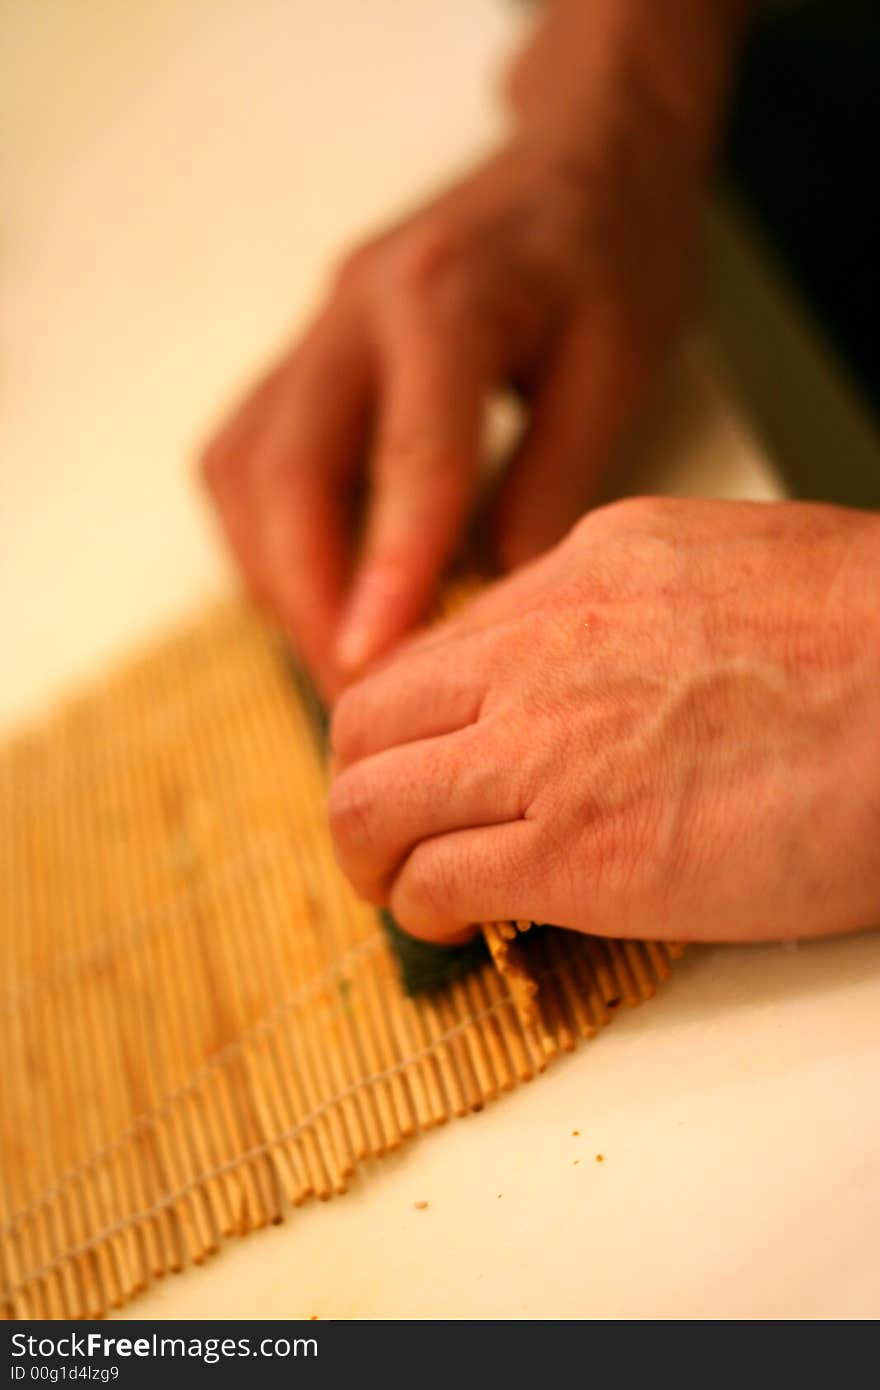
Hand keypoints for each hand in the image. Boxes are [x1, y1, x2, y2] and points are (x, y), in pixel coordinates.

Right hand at [199, 3, 726, 697]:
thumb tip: (493, 608)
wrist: (580, 155)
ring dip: (276, 576)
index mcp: (448, 296)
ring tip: (335, 656)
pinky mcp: (308, 353)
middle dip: (307, 596)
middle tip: (354, 693)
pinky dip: (271, 540)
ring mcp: (319, 327)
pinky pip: (248, 460)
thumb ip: (551, 483)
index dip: (388, 569)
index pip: (407, 454)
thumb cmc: (614, 252)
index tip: (374, 667)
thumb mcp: (616, 366)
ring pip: (243, 470)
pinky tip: (320, 588)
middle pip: (284, 469)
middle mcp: (357, 307)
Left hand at [328, 498, 879, 943]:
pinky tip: (464, 927)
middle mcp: (539, 652)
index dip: (411, 724)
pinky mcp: (578, 852)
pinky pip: (436, 884)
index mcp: (584, 573)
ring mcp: (547, 750)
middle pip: (366, 719)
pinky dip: (427, 914)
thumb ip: (632, 609)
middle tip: (390, 834)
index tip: (426, 767)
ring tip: (405, 891)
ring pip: (368, 804)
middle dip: (362, 784)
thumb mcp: (730, 567)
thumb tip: (590, 667)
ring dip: (371, 858)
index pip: (433, 651)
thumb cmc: (876, 638)